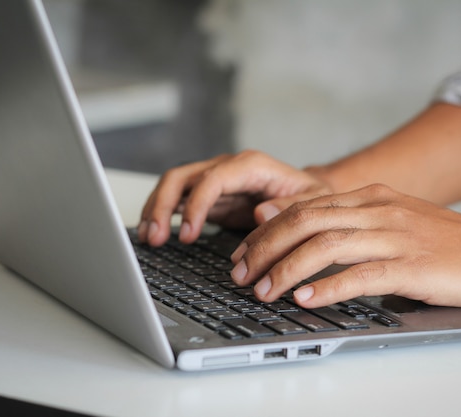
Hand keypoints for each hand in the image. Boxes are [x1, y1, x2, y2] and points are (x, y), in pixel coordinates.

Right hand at [138, 150, 332, 245]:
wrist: (307, 191)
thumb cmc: (310, 195)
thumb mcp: (312, 201)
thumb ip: (289, 207)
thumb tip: (261, 212)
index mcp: (251, 166)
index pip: (213, 179)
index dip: (196, 205)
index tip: (187, 233)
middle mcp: (228, 167)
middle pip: (183, 177)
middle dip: (163, 205)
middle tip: (155, 236)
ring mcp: (215, 180)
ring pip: (174, 186)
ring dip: (156, 209)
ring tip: (148, 237)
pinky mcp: (209, 196)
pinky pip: (178, 200)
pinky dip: (163, 215)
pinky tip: (153, 232)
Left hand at [230, 184, 460, 307]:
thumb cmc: (448, 242)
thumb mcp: (395, 222)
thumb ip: (352, 224)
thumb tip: (307, 236)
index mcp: (372, 197)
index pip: (304, 205)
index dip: (266, 228)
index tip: (243, 250)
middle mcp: (378, 210)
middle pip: (305, 221)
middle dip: (264, 247)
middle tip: (240, 273)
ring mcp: (396, 236)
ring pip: (325, 245)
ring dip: (286, 269)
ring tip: (263, 291)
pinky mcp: (413, 266)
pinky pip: (361, 274)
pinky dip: (328, 287)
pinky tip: (306, 299)